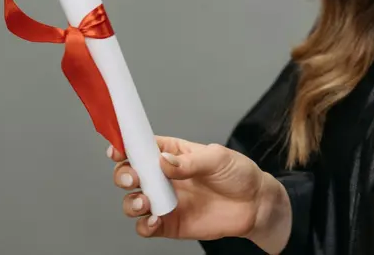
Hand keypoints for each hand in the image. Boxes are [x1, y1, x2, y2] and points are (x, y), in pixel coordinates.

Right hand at [109, 135, 292, 253]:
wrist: (255, 205)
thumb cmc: (238, 174)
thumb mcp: (218, 158)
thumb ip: (190, 162)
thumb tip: (164, 161)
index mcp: (172, 154)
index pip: (142, 147)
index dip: (126, 146)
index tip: (118, 149)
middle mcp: (164, 177)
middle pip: (130, 174)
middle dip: (124, 175)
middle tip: (134, 177)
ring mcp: (165, 201)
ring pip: (133, 201)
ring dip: (131, 202)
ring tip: (146, 202)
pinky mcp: (169, 223)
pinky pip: (146, 227)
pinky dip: (144, 226)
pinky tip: (155, 220)